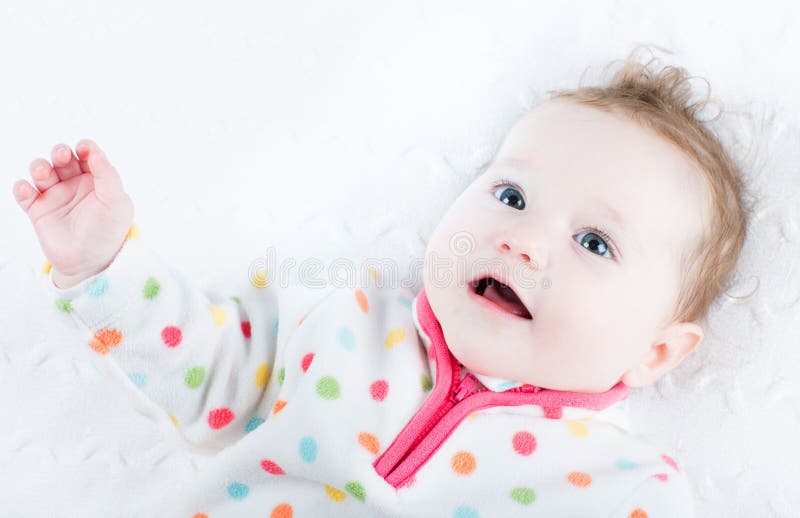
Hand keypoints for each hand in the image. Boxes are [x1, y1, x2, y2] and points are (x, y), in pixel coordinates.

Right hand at [13, 139, 134, 288]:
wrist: (90, 261)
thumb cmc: (108, 231)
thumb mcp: (116, 202)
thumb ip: (108, 175)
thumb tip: (94, 151)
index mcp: (96, 179)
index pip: (88, 156)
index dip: (86, 148)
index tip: (84, 148)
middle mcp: (74, 184)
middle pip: (62, 158)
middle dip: (60, 152)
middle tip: (62, 156)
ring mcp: (55, 195)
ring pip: (42, 172)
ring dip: (39, 167)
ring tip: (43, 173)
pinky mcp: (37, 209)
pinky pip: (24, 193)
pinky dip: (22, 188)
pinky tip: (27, 189)